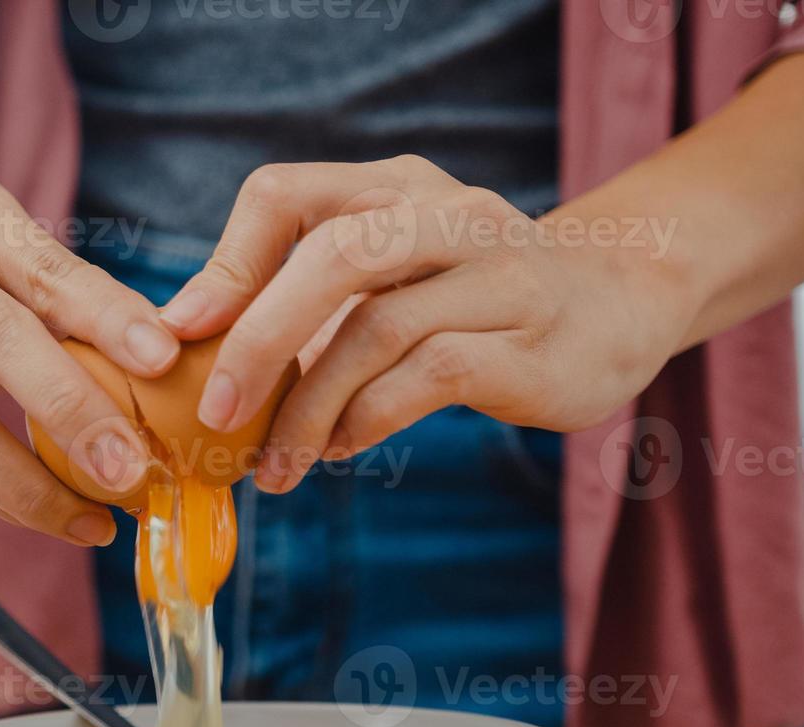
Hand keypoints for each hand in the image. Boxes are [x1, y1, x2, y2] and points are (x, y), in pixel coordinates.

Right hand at [0, 166, 181, 544]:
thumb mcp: (4, 260)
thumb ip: (70, 299)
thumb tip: (168, 364)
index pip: (42, 264)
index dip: (105, 314)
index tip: (164, 358)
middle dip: (72, 410)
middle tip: (132, 468)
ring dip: (32, 483)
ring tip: (96, 517)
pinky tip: (52, 517)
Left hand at [159, 158, 697, 491]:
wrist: (619, 303)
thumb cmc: (473, 297)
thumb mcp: (391, 272)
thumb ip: (308, 296)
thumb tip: (194, 349)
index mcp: (394, 187)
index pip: (284, 193)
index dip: (226, 263)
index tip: (183, 334)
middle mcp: (447, 214)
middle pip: (332, 254)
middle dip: (257, 339)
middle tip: (214, 412)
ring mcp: (499, 273)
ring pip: (378, 327)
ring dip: (309, 407)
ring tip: (275, 463)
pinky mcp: (531, 342)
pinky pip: (430, 375)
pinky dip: (367, 420)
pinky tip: (338, 449)